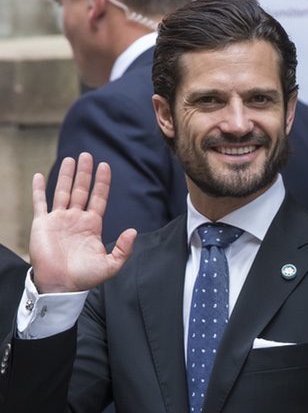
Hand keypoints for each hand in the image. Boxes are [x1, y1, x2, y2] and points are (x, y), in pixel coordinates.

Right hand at [29, 152, 136, 293]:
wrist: (61, 286)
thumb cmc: (85, 277)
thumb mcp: (111, 265)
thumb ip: (124, 249)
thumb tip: (133, 231)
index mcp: (92, 225)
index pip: (99, 198)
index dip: (102, 183)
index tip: (105, 166)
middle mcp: (76, 219)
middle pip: (81, 190)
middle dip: (85, 173)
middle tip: (87, 155)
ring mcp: (59, 219)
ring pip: (63, 191)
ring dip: (66, 175)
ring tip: (71, 159)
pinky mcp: (42, 224)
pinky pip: (40, 203)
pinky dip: (39, 189)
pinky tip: (40, 176)